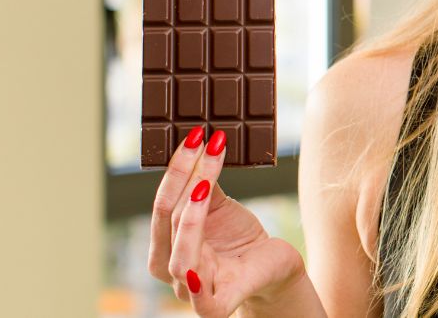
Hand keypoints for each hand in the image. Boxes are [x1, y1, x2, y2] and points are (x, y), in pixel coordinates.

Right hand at [148, 127, 304, 317]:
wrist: (274, 266)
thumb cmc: (240, 237)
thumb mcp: (219, 206)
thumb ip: (201, 184)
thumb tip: (196, 142)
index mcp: (166, 245)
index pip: (163, 204)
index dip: (176, 169)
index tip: (196, 135)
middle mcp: (172, 269)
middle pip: (169, 223)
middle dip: (185, 181)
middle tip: (204, 146)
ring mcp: (193, 291)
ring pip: (181, 257)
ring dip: (191, 218)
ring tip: (205, 184)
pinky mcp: (218, 307)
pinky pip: (204, 303)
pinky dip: (197, 288)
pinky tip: (196, 272)